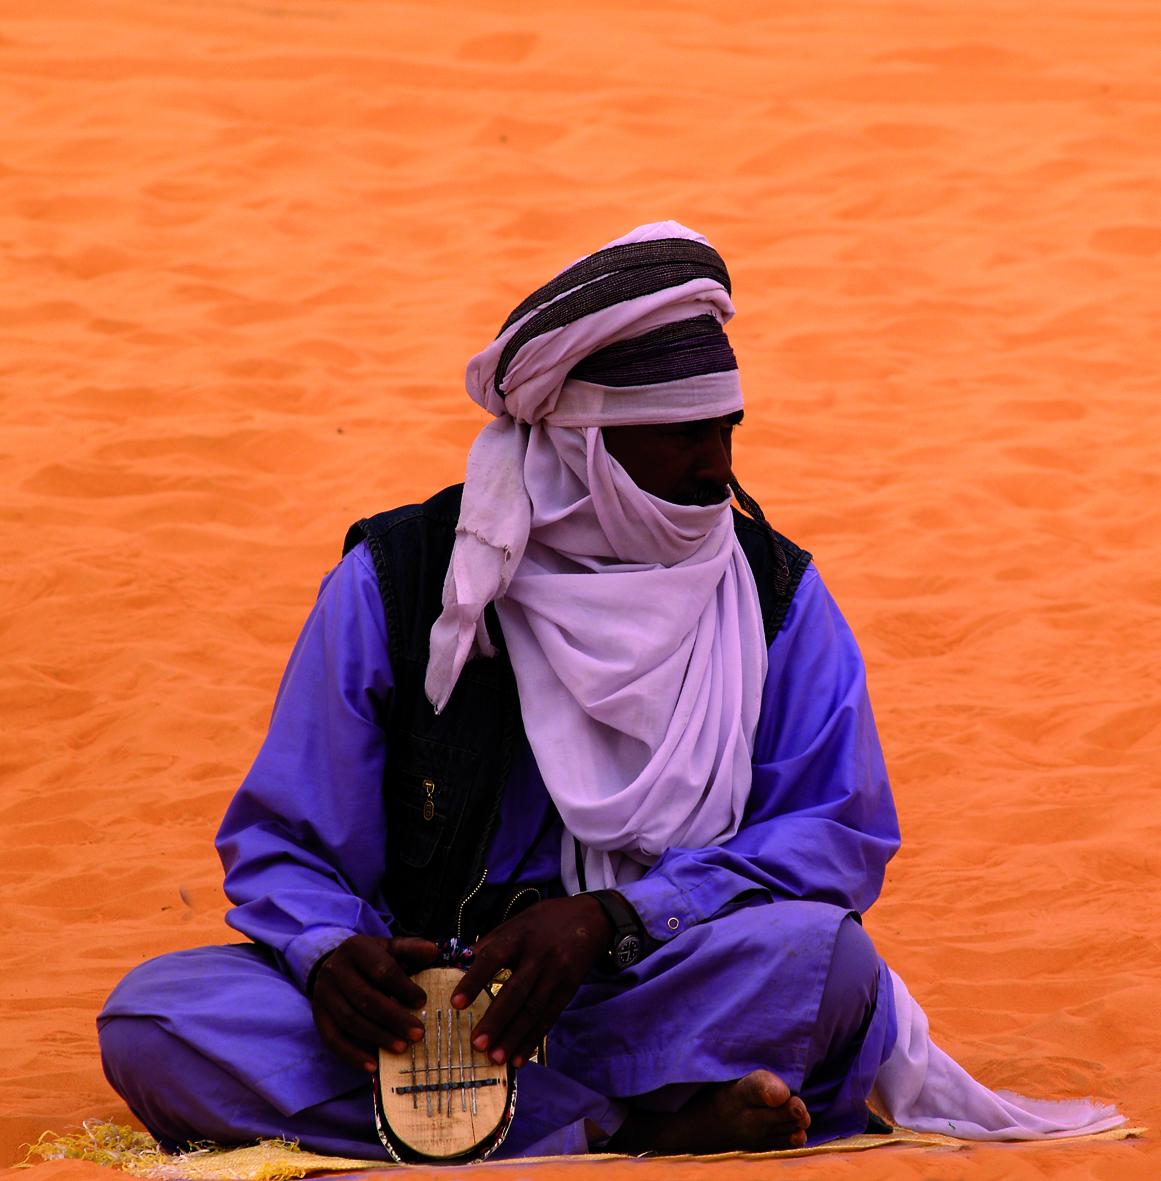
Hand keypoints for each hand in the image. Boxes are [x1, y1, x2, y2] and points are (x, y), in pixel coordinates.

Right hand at [310, 934, 438, 1071]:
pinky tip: (373, 1066)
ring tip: (402, 1048)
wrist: (333, 965)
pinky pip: (332, 1040)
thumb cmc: (370, 959)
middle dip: (394, 1018)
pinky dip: (352, 1055)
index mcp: (356, 948)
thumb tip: (434, 951)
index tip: (422, 1002)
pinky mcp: (318, 1016)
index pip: (382, 970)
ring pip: (350, 1020)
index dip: (403, 988)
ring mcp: (324, 994)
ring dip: (378, 1037)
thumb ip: (411, 949)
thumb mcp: (389, 948)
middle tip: (418, 1034)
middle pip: (366, 998)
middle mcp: (335, 970)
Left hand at [451, 895, 611, 1068]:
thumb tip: (459, 963)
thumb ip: (491, 943)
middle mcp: (539, 954)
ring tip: (496, 1058)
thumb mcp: (517, 922)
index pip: (492, 958)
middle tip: (477, 1044)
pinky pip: (549, 1017)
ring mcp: (557, 973)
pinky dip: (533, 1039)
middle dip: (496, 1020)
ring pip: (533, 1009)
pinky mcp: (569, 988)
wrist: (592, 917)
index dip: (474, 980)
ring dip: (514, 1036)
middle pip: (516, 991)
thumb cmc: (545, 921)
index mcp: (519, 935)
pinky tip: (519, 1057)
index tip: (455, 1004)